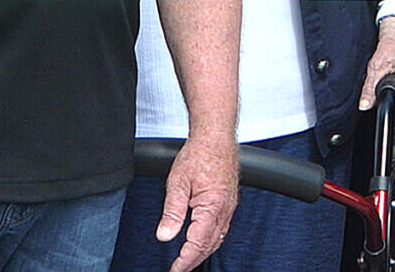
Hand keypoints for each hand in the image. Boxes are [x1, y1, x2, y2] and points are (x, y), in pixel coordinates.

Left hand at [156, 128, 238, 271]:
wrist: (216, 136)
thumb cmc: (199, 154)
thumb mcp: (177, 182)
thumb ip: (172, 211)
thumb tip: (164, 235)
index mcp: (212, 205)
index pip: (198, 243)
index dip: (185, 260)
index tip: (174, 270)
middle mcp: (225, 208)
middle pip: (210, 244)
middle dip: (194, 260)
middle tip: (178, 269)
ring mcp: (229, 204)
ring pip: (219, 237)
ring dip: (203, 252)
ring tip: (187, 259)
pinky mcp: (229, 200)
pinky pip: (222, 227)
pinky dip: (211, 239)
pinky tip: (202, 240)